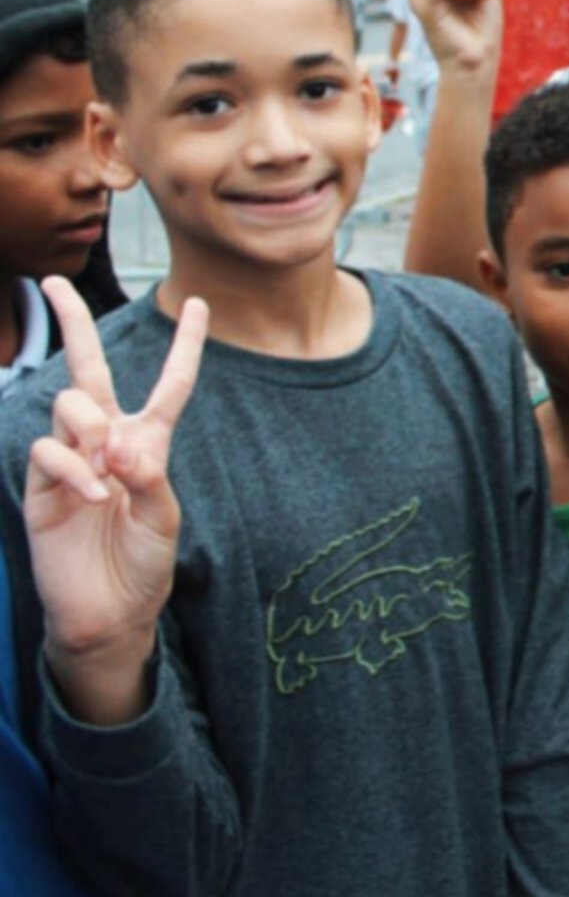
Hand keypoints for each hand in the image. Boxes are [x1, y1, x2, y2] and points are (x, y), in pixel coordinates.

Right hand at [26, 278, 205, 690]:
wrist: (109, 612)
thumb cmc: (144, 564)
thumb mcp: (164, 518)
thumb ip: (149, 476)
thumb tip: (118, 441)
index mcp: (148, 443)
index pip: (169, 386)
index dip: (184, 347)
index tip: (198, 304)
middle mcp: (106, 440)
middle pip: (89, 370)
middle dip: (72, 323)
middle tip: (53, 284)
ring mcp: (70, 458)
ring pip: (72, 404)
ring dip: (92, 428)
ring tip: (106, 473)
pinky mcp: (42, 483)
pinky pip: (50, 449)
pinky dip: (72, 466)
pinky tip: (91, 494)